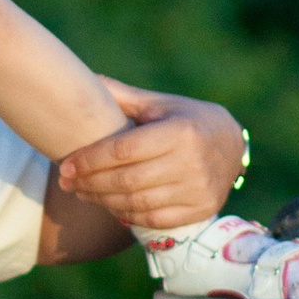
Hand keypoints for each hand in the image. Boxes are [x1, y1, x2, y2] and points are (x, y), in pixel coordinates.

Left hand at [58, 87, 243, 233]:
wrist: (232, 145)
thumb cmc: (186, 119)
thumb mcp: (160, 104)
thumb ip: (124, 96)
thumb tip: (86, 78)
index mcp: (180, 131)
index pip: (123, 150)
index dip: (90, 160)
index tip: (65, 165)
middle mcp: (191, 162)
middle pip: (127, 180)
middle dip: (90, 184)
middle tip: (66, 183)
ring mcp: (198, 189)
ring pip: (138, 203)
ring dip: (103, 201)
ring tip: (81, 194)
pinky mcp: (202, 210)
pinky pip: (155, 220)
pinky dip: (128, 215)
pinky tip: (109, 206)